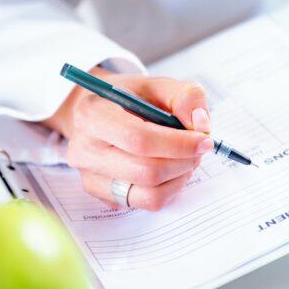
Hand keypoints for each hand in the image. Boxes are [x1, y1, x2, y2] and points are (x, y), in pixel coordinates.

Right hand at [44, 67, 211, 210]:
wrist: (102, 113)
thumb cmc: (130, 99)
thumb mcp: (158, 84)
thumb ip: (185, 96)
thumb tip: (201, 123)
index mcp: (93, 115)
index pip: (139, 139)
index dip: (178, 144)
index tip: (204, 140)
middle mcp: (85, 150)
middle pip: (146, 171)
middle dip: (183, 161)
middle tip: (199, 149)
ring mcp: (91, 177)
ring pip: (149, 194)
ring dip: (179, 177)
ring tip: (186, 158)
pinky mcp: (102, 196)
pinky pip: (146, 203)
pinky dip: (169, 189)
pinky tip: (171, 170)